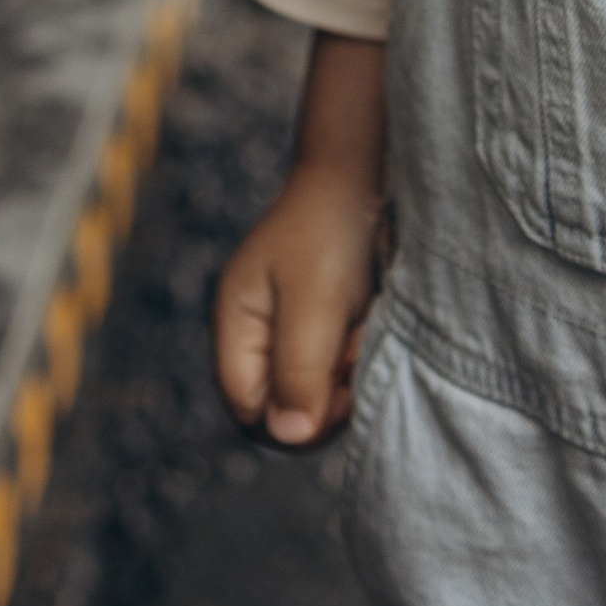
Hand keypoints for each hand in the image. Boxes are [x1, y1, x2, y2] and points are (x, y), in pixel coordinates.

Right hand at [213, 156, 382, 448]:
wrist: (364, 170)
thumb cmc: (331, 229)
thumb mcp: (315, 301)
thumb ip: (299, 369)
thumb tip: (288, 435)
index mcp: (236, 324)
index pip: (250, 409)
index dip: (292, 415)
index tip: (336, 386)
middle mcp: (257, 333)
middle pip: (283, 407)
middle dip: (324, 394)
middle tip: (353, 353)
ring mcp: (287, 328)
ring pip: (315, 391)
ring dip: (346, 372)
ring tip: (363, 329)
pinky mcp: (319, 324)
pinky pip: (336, 368)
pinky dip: (358, 354)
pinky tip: (370, 322)